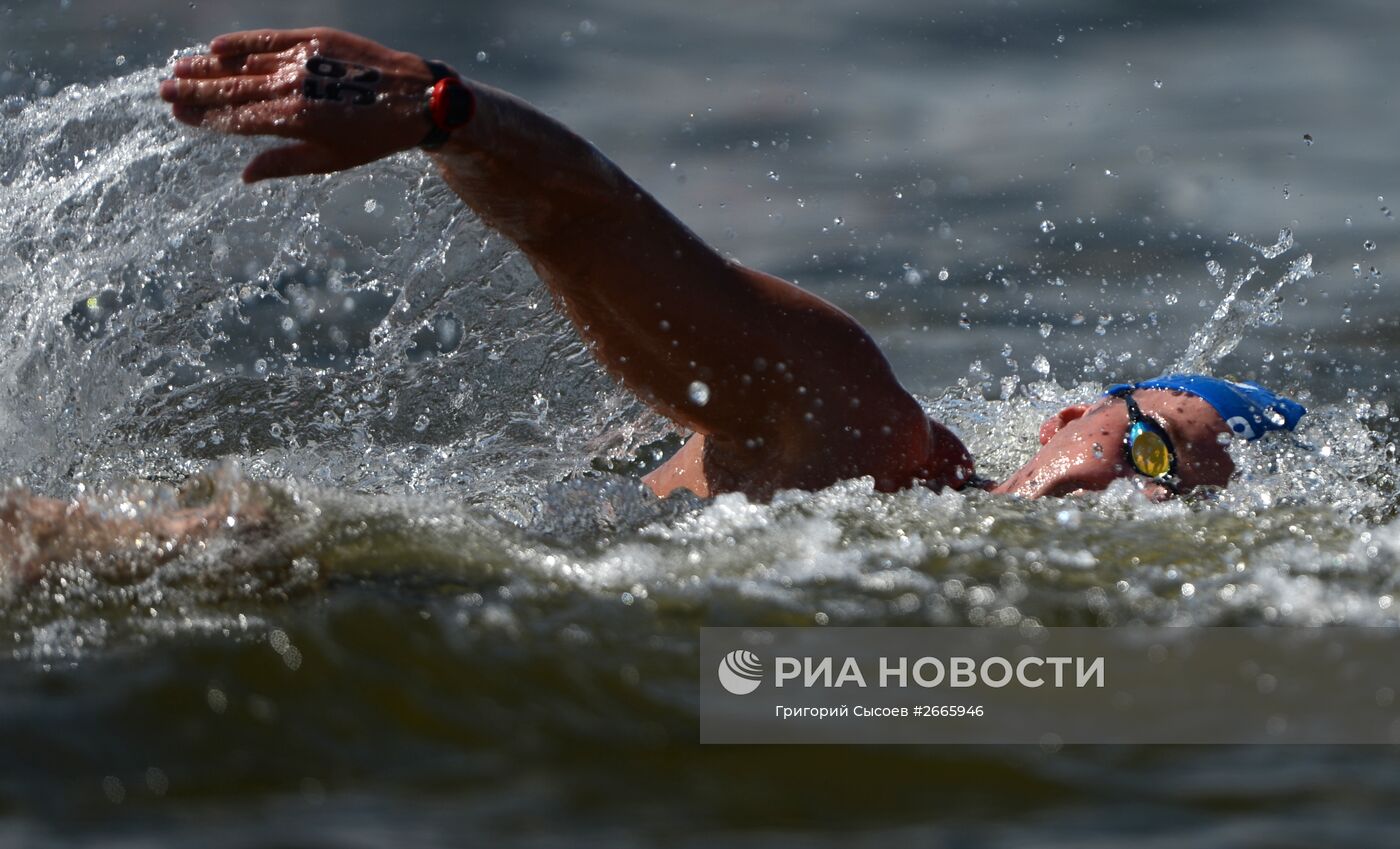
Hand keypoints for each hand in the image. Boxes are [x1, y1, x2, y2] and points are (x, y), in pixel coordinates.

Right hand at [160, 28, 437, 182]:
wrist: (414, 99)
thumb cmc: (373, 138)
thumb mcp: (331, 160)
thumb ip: (284, 164)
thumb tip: (244, 176)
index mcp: (295, 121)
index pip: (237, 118)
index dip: (204, 117)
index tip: (177, 113)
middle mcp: (293, 87)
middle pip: (232, 89)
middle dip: (195, 90)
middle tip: (163, 90)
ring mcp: (303, 60)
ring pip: (245, 62)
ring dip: (209, 66)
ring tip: (179, 67)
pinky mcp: (316, 39)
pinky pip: (270, 38)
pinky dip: (242, 42)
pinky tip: (217, 47)